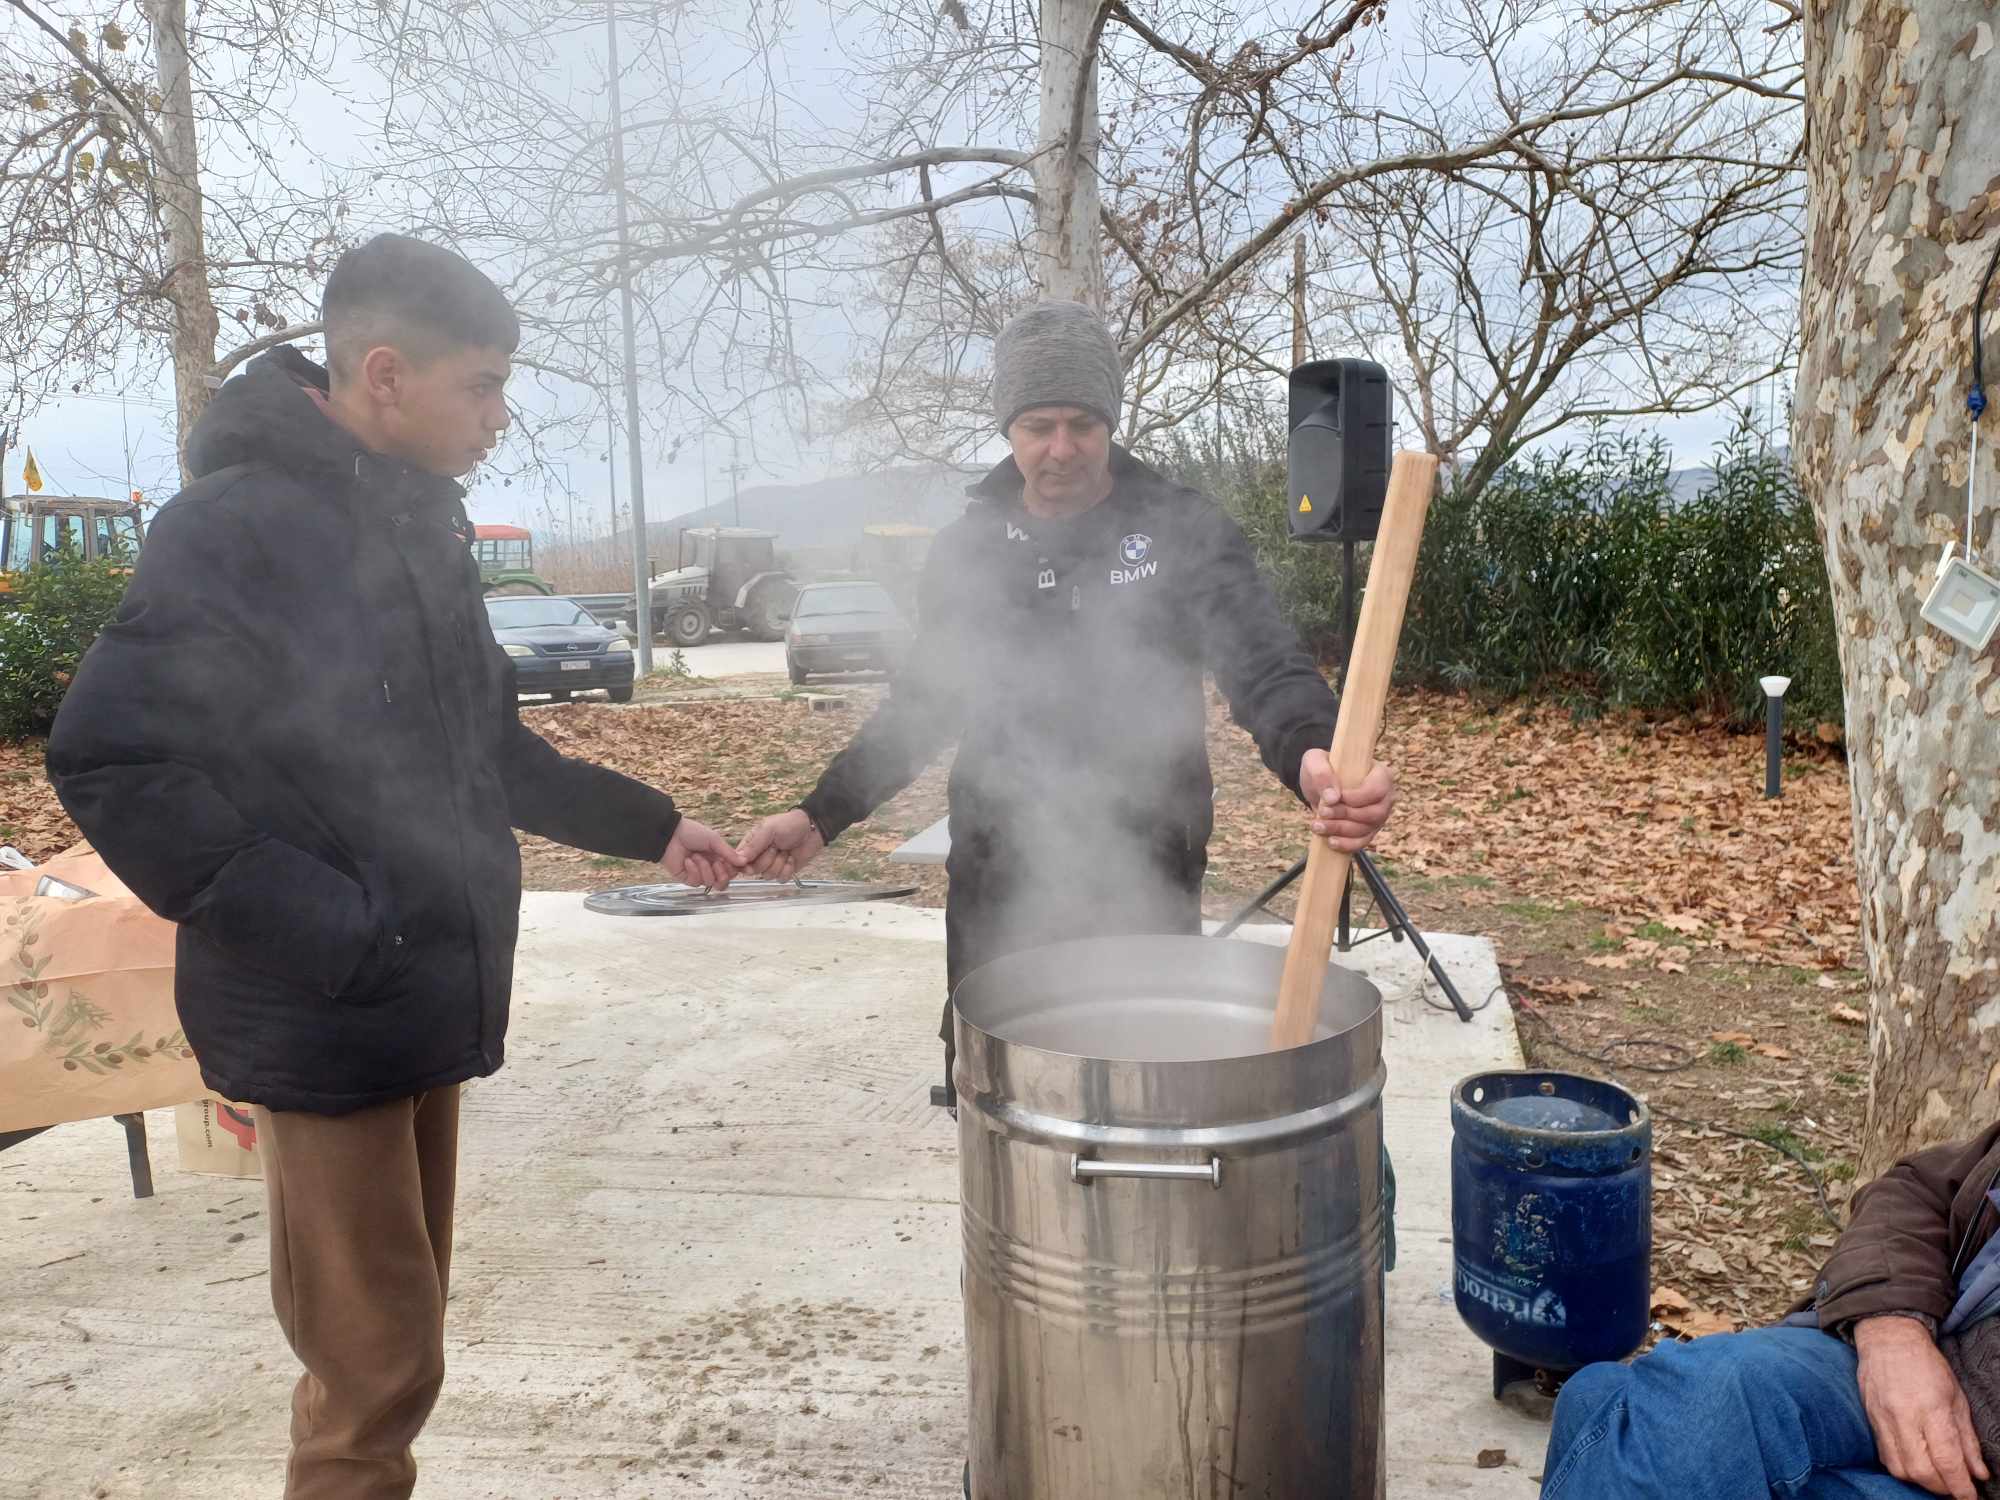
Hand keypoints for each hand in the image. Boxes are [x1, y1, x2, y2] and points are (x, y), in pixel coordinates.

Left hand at [661, 817, 743, 890]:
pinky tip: (688, 860)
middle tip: (717, 864)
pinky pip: (696, 882)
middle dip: (722, 874)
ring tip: (696, 856)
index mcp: (718, 857)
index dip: (734, 871)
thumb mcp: (714, 840)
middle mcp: (710, 867)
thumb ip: (728, 853)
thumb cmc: (692, 833)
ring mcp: (698, 874)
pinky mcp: (686, 878)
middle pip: (723, 882)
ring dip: (704, 869)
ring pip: (710, 883)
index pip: (731, 871)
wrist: (670, 835)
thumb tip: (744, 862)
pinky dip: (693, 870)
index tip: (736, 866)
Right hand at [736, 808, 825, 881]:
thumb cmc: (789, 824)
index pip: (739, 860)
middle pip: (753, 870)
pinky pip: (781, 879)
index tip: (750, 861)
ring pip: (768, 875)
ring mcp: (772, 864)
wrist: (812, 829)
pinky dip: (788, 869)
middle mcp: (759, 856)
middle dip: (767, 860)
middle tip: (775, 847)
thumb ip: (754, 844)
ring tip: (785, 851)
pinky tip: (791, 858)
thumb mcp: (768, 829)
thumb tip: (739, 859)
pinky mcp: (784, 870)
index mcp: (751, 844)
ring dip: (779, 863)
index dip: (743, 864)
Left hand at [1299, 752, 1394, 852]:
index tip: (1332, 798)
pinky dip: (1346, 844)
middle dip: (1345, 815)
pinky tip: (1330, 841)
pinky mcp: (1369, 830)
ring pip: (1366, 829)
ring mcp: (1379, 815)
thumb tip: (1333, 797)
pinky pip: (1363, 842)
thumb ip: (1322, 773)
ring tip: (1317, 826)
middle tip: (1322, 812)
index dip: (1355, 798)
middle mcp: (1385, 796)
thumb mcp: (1315, 762)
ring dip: (1340, 830)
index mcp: (1380, 774)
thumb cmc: (1321, 768)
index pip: (1376, 790)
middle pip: (1374, 813)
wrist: (1318, 786)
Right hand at [1856, 1314, 1987, 1499]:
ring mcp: (1883, 1419)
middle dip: (1942, 1487)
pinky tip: (1916, 1465)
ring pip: (1901, 1469)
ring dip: (1922, 1481)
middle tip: (1956, 1487)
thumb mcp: (1957, 1398)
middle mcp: (1904, 1417)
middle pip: (1922, 1470)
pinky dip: (1904, 1469)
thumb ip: (1967, 1438)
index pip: (1947, 1459)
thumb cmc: (1927, 1365)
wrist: (1887, 1339)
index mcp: (1931, 1408)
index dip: (1961, 1486)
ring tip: (1937, 1477)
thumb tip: (1978, 1473)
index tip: (1971, 1497)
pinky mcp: (1871, 1421)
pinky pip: (1886, 1457)